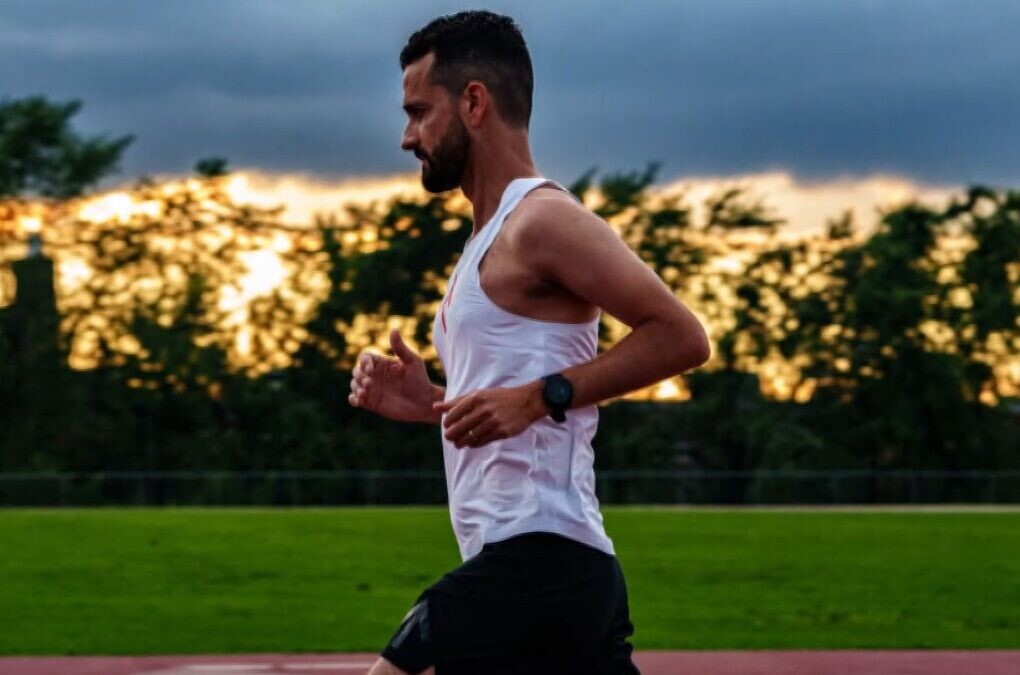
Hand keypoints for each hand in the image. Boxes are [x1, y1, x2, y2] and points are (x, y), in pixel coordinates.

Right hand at [349, 330, 441, 422]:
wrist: (424, 403)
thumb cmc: (420, 380)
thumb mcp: (412, 362)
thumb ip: (401, 348)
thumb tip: (394, 330)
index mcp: (382, 363)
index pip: (365, 358)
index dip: (363, 362)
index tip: (370, 369)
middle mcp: (375, 375)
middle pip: (356, 371)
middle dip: (359, 376)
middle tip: (369, 383)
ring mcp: (371, 389)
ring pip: (354, 384)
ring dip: (356, 387)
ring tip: (364, 393)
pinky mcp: (370, 403)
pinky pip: (355, 399)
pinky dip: (353, 399)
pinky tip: (358, 400)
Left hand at [433, 382, 547, 448]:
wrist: (526, 402)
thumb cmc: (499, 397)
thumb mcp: (478, 394)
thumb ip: (456, 401)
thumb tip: (435, 407)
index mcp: (477, 398)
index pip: (453, 414)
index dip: (447, 423)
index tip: (447, 426)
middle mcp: (484, 409)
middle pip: (460, 428)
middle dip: (451, 435)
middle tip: (449, 438)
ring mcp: (494, 421)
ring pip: (470, 437)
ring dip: (461, 443)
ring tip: (458, 443)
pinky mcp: (502, 432)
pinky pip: (482, 441)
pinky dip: (474, 444)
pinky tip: (471, 443)